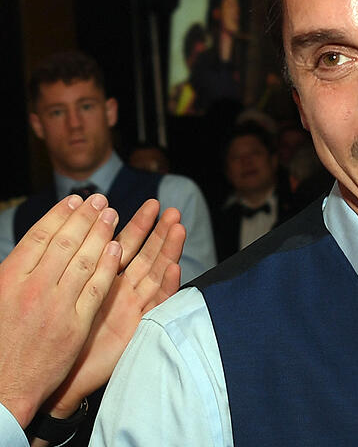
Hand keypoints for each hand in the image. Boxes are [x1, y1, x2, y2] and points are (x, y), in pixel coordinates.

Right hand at [0, 194, 121, 427]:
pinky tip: (117, 248)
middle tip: (100, 200)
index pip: (38, 237)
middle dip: (85, 217)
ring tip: (113, 214)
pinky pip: (97, 288)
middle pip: (65, 242)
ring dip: (101, 233)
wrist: (2, 387)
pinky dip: (108, 265)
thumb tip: (31, 246)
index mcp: (8, 278)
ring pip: (85, 260)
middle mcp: (33, 287)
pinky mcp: (76, 325)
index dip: (59, 215)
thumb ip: (14, 272)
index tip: (75, 201)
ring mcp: (56, 305)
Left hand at [45, 199, 183, 418]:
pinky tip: (175, 269)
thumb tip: (81, 233)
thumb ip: (80, 266)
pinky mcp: (140, 327)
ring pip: (156, 274)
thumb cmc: (58, 337)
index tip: (151, 205)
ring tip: (179, 229)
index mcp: (106, 280)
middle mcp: (124, 291)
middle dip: (160, 232)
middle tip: (172, 210)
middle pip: (147, 256)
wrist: (62, 376)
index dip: (139, 226)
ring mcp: (134, 308)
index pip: (126, 246)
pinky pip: (156, 304)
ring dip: (168, 251)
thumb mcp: (67, 293)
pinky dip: (166, 287)